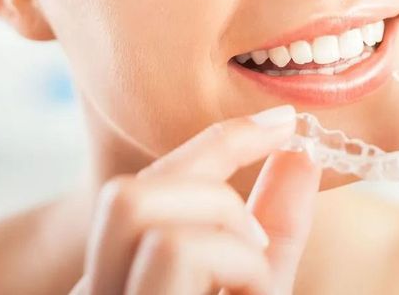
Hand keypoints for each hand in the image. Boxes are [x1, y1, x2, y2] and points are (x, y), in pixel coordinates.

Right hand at [69, 105, 320, 294]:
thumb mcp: (261, 285)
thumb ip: (276, 230)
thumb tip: (302, 153)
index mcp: (121, 276)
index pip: (146, 185)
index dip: (218, 140)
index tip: (283, 121)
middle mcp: (96, 290)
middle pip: (126, 186)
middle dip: (205, 179)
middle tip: (259, 235)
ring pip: (136, 204)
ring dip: (220, 223)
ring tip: (252, 277)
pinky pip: (174, 249)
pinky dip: (236, 262)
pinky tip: (250, 294)